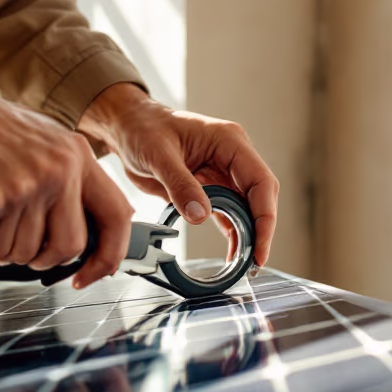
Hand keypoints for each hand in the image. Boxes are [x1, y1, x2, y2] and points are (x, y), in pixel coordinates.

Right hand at [0, 55, 132, 288]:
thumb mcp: (39, 139)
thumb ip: (62, 177)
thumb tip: (71, 226)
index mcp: (75, 156)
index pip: (116, 215)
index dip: (107, 255)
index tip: (89, 273)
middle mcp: (57, 171)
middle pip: (69, 246)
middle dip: (41, 259)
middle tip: (17, 249)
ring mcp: (24, 188)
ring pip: (22, 252)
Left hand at [78, 83, 278, 265]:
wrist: (127, 126)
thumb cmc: (143, 127)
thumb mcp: (158, 155)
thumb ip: (180, 185)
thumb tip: (201, 216)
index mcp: (229, 141)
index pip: (260, 181)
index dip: (264, 216)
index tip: (259, 245)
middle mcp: (232, 157)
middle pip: (260, 197)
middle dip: (261, 230)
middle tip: (254, 262)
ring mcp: (223, 173)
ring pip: (248, 208)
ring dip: (249, 235)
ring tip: (245, 265)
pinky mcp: (210, 188)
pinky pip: (229, 214)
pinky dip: (233, 234)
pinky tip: (234, 255)